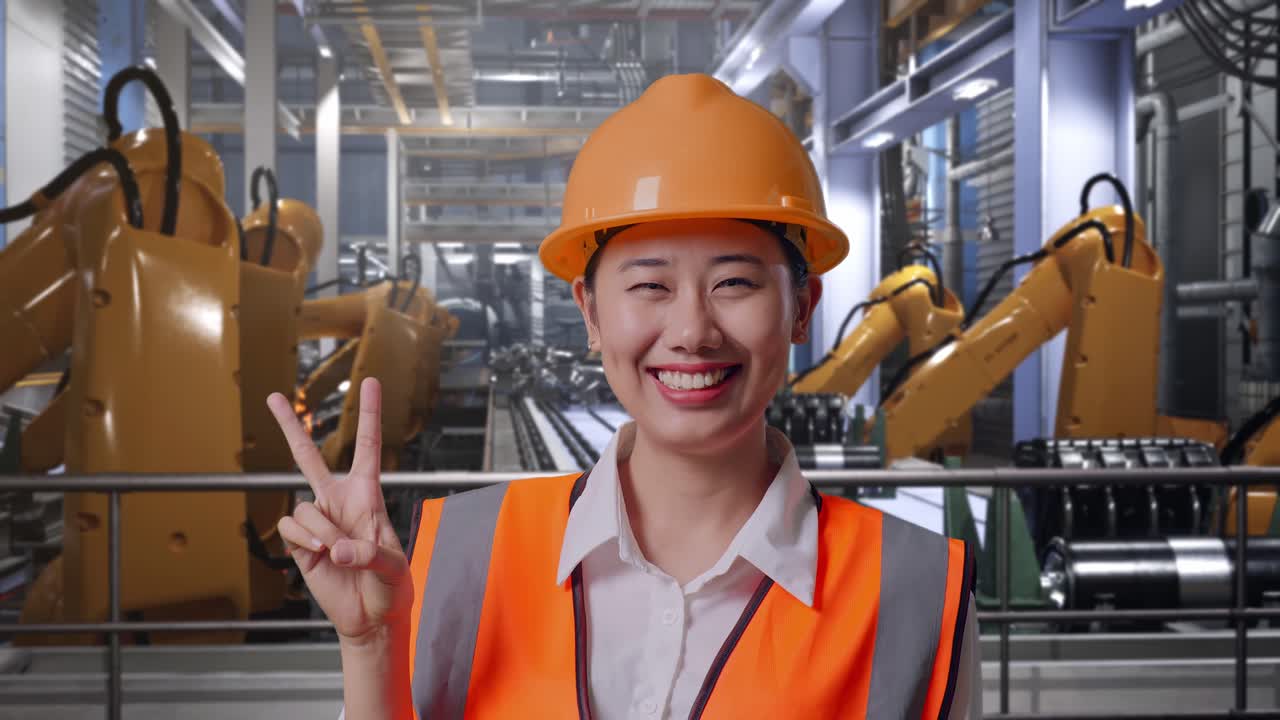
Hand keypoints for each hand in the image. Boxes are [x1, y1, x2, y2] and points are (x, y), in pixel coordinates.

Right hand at [267, 377, 413, 645]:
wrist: (371, 615)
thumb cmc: (391, 586)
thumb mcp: (394, 567)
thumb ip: (369, 553)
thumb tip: (336, 546)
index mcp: (368, 495)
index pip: (368, 447)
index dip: (370, 414)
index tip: (371, 382)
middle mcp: (338, 500)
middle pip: (309, 456)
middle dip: (290, 426)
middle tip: (274, 396)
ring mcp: (317, 520)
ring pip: (303, 507)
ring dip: (320, 530)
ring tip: (337, 551)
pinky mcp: (300, 542)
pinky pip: (290, 528)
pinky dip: (305, 541)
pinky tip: (320, 554)